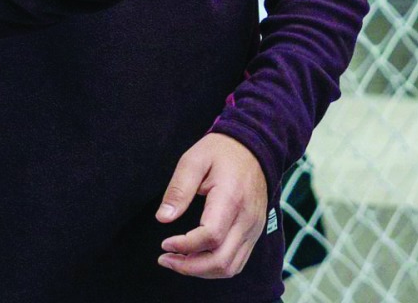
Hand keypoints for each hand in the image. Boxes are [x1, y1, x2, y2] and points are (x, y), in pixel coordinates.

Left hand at [156, 133, 267, 278]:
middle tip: (166, 259)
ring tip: (178, 261)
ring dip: (201, 271)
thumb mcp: (194, 160)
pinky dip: (215, 267)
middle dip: (189, 267)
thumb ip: (179, 189)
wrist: (254, 147)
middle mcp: (247, 218)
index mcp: (231, 198)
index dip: (185, 246)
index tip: (165, 242)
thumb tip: (163, 219)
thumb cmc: (221, 152)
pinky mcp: (255, 232)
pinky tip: (197, 257)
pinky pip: (237, 261)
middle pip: (221, 261)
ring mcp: (254, 228)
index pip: (211, 236)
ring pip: (230, 267)